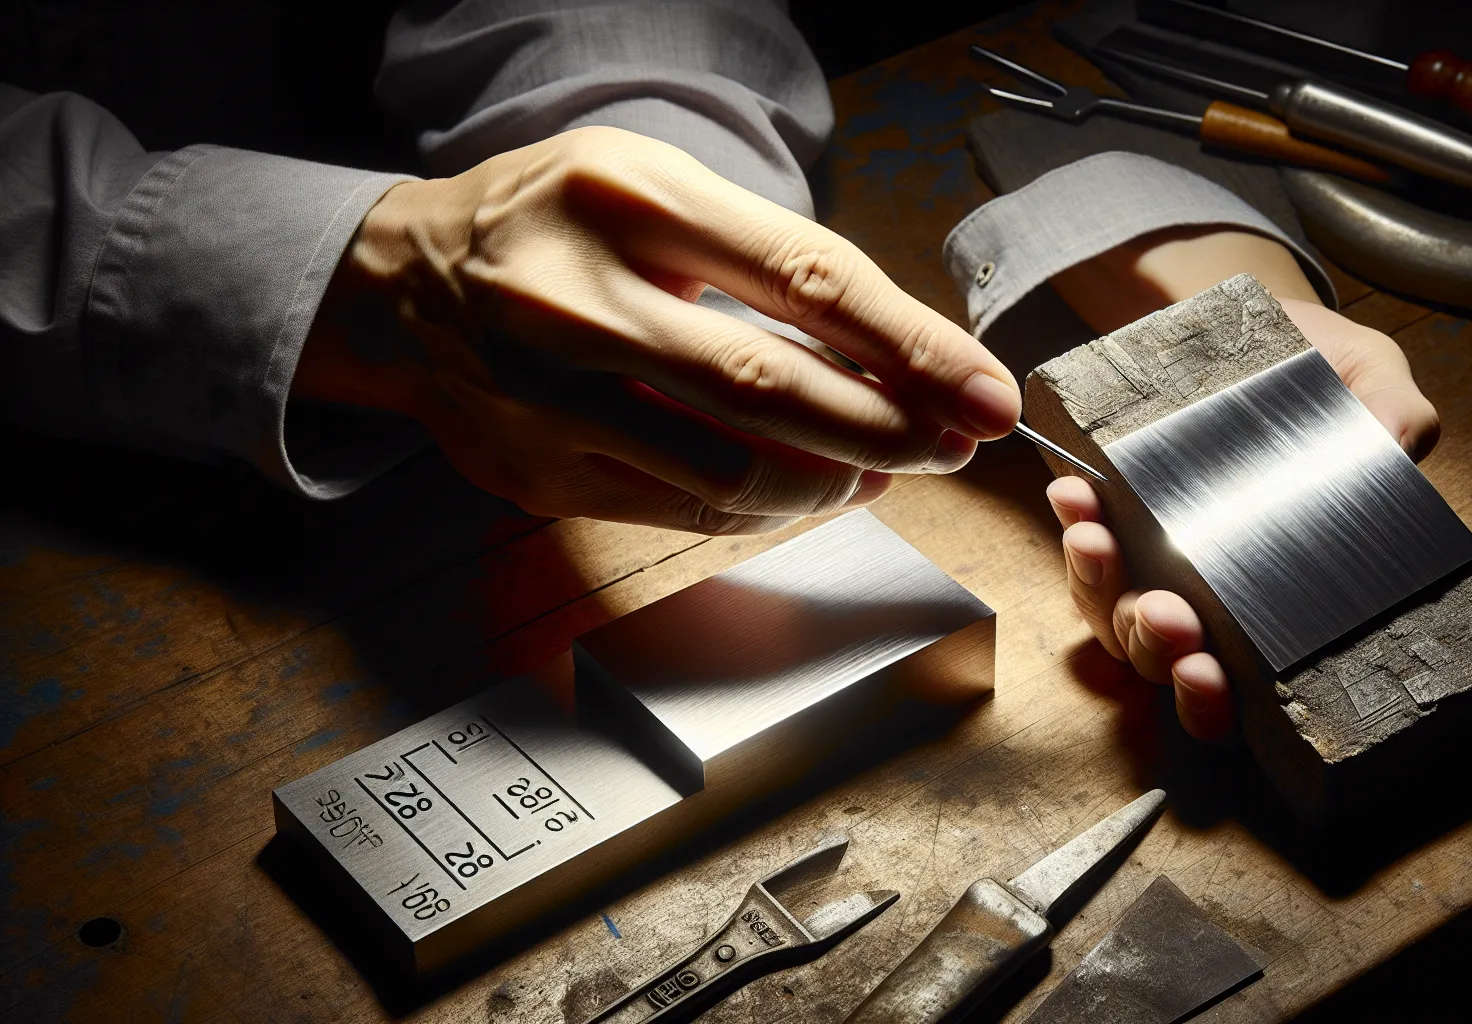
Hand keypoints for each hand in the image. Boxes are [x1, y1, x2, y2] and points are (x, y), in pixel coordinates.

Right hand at [296, 127, 1019, 533]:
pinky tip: (810, 489)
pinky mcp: (538, 473)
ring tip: (885, 466)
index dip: (916, 346)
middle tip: (957, 442)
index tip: (988, 390)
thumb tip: (899, 353)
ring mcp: (550, 399)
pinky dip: (768, 510)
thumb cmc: (554, 226)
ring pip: (734, 470)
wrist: (400, 286)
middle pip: (778, 388)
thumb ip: (766, 256)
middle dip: (894, 427)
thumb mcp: (653, 188)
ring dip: (837, 481)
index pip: (809, 278)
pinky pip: (685, 511)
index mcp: (628, 200)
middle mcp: (581, 300)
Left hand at [1046, 229, 1439, 738]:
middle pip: (1159, 659)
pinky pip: (1083, 540)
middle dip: (1154, 647)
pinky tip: (1075, 494)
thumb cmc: (1323, 370)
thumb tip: (1397, 445)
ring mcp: (1153, 558)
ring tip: (1097, 541)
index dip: (1210, 700)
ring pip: (1107, 610)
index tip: (1206, 673)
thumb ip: (1394, 418)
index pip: (1234, 688)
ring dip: (1098, 586)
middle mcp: (1206, 595)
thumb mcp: (1372, 382)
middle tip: (1165, 616)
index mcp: (1271, 602)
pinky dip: (1075, 523)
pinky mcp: (1113, 513)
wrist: (1261, 320)